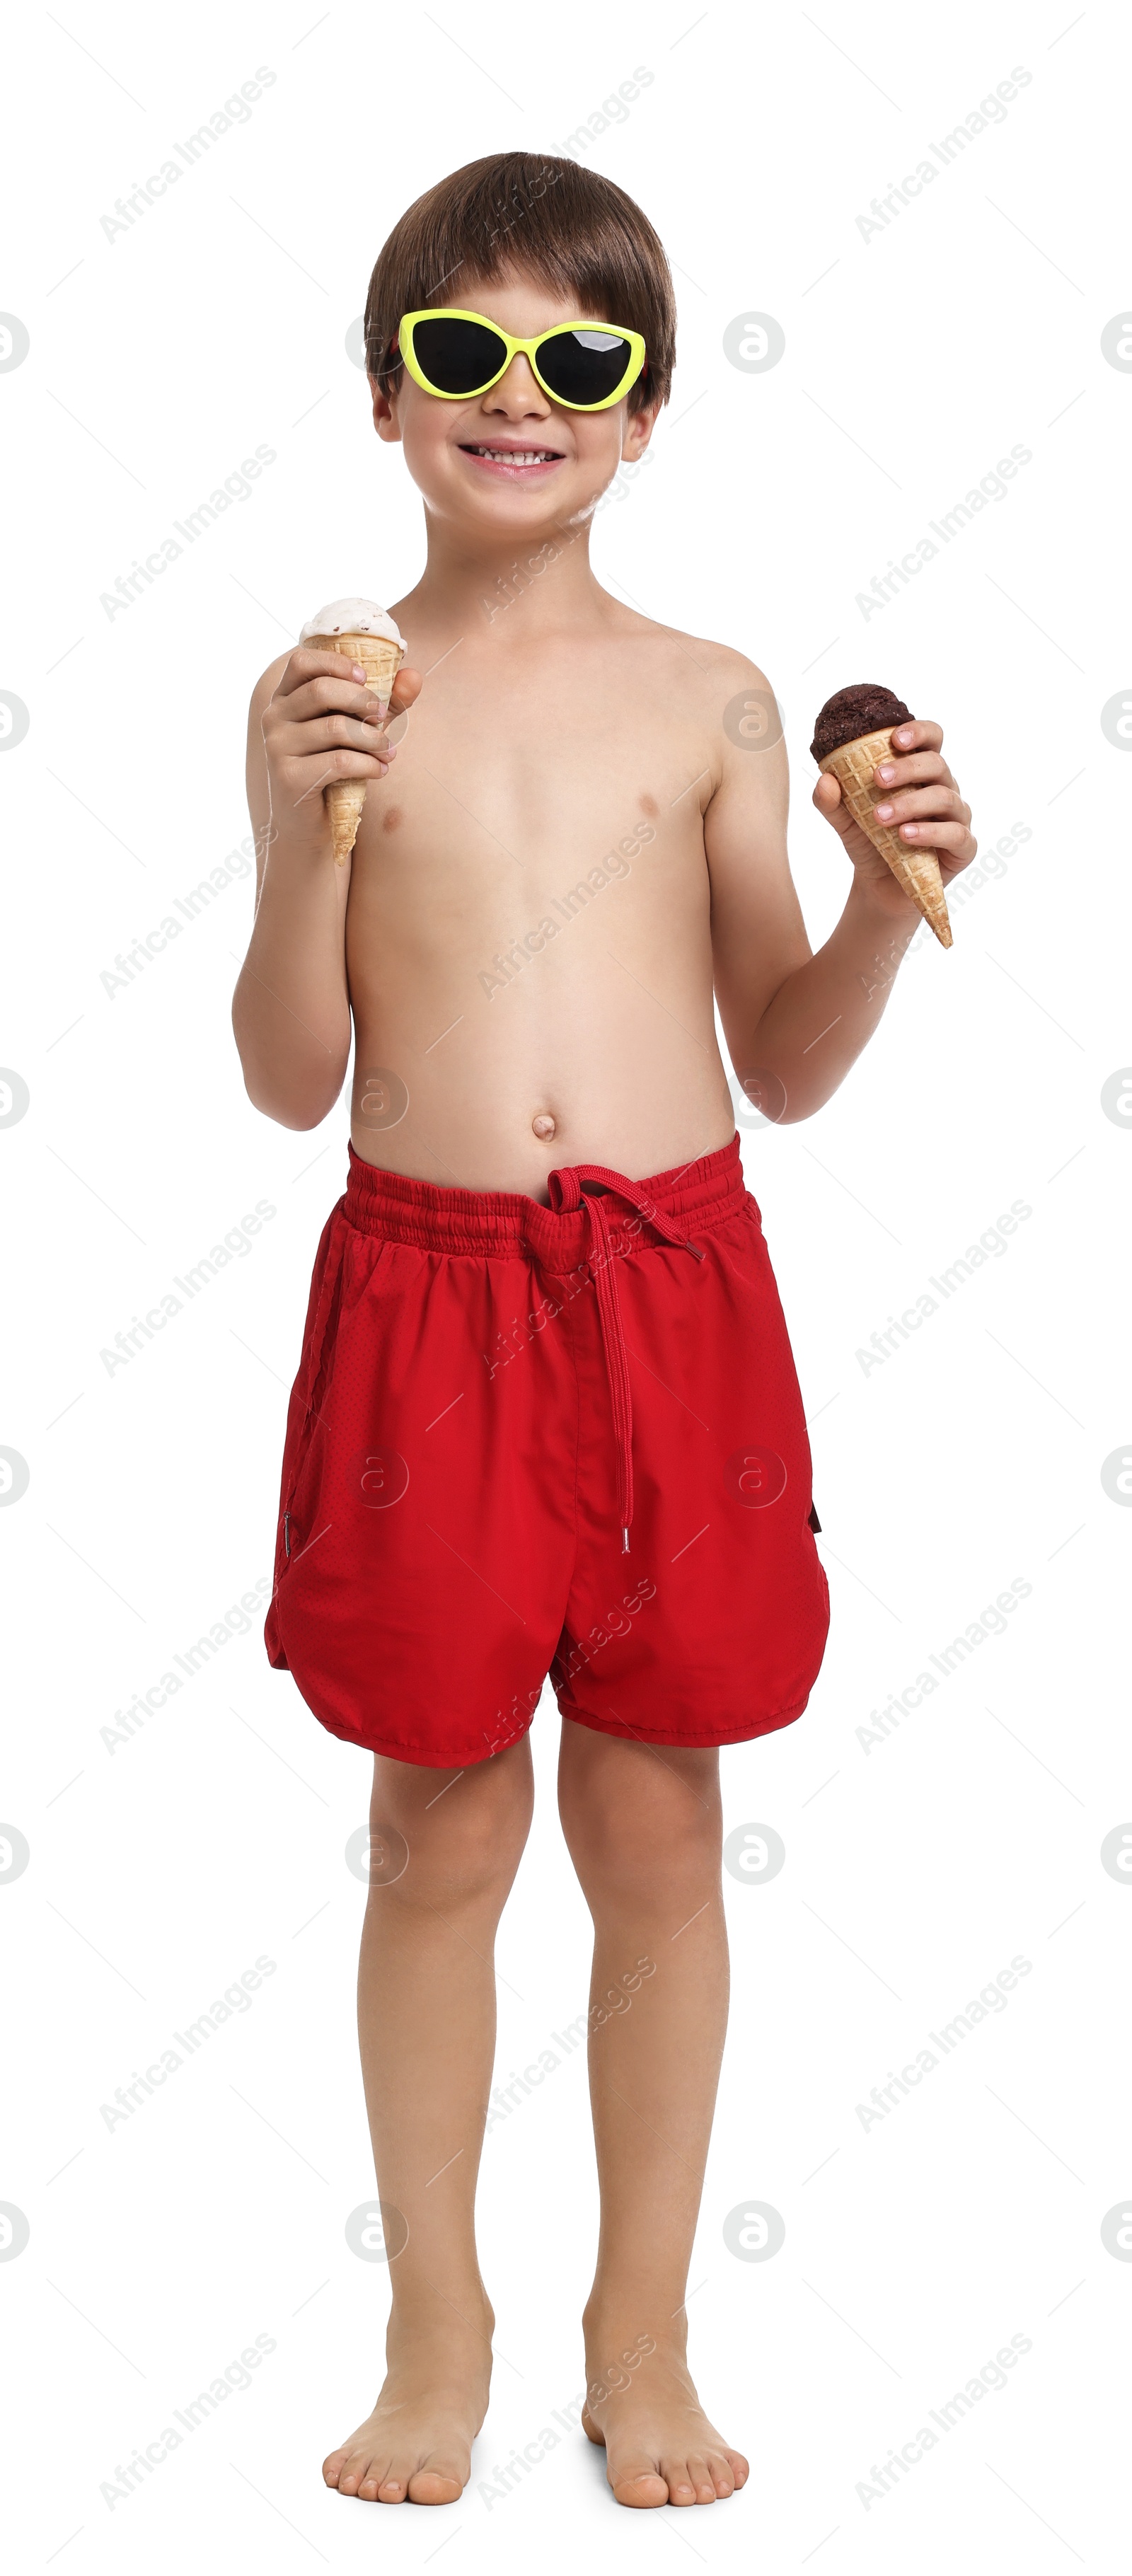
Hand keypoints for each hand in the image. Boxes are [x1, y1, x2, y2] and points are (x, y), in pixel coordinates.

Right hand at [262, 649, 421, 854]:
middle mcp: (274, 717)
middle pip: (322, 690)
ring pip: (335, 727)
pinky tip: (380, 771)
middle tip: (385, 717)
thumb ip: (385, 702)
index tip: (367, 679)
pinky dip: (368, 765)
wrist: (309, 825)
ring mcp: (277, 747)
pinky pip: (339, 761)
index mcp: (285, 698)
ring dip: (373, 738)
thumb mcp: (359, 731)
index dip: (337, 663)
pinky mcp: (288, 776)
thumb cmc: (334, 769)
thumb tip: (414, 677)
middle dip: (363, 701)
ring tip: (389, 752)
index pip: (302, 660)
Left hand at [813, 717, 976, 913]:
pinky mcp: (963, 846)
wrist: (879, 887)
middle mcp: (943, 788)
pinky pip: (956, 833)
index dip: (919, 732)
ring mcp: (956, 816)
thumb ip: (833, 802)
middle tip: (877, 779)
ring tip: (881, 817)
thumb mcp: (845, 822)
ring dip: (911, 803)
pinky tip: (906, 835)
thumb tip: (825, 780)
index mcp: (920, 772)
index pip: (932, 738)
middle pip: (936, 764)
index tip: (895, 739)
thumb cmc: (871, 843)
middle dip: (906, 768)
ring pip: (945, 797)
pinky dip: (930, 832)